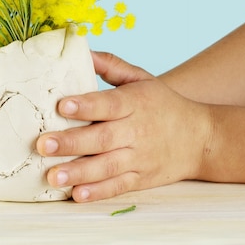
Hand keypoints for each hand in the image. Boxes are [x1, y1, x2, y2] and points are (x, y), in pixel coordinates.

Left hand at [36, 51, 211, 201]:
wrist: (201, 138)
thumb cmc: (161, 103)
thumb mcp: (141, 78)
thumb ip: (110, 65)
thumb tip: (81, 49)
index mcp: (135, 103)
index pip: (109, 104)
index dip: (85, 105)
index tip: (61, 106)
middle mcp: (137, 132)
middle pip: (102, 138)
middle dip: (71, 142)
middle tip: (42, 144)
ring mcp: (139, 158)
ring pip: (107, 167)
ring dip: (78, 173)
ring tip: (52, 176)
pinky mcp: (141, 179)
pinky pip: (118, 187)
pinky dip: (98, 192)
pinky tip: (76, 195)